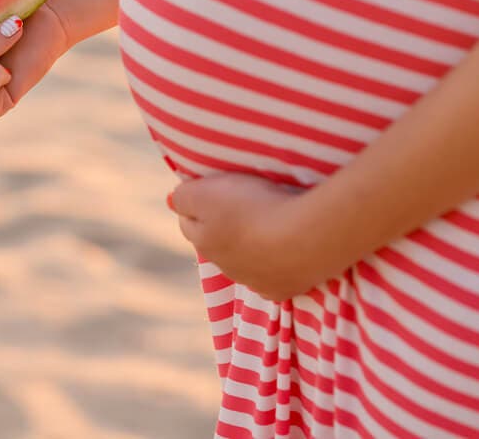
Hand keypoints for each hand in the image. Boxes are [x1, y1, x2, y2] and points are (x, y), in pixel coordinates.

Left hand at [168, 173, 336, 301]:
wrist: (306, 237)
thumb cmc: (254, 206)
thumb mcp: (207, 190)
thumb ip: (183, 196)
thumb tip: (171, 201)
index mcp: (204, 241)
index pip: (189, 222)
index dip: (199, 204)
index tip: (215, 189)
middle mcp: (224, 267)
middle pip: (216, 243)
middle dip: (223, 227)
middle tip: (244, 204)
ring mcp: (254, 281)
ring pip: (244, 261)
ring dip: (251, 245)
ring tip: (271, 224)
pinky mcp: (283, 289)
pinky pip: (273, 276)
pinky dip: (276, 263)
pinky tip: (287, 248)